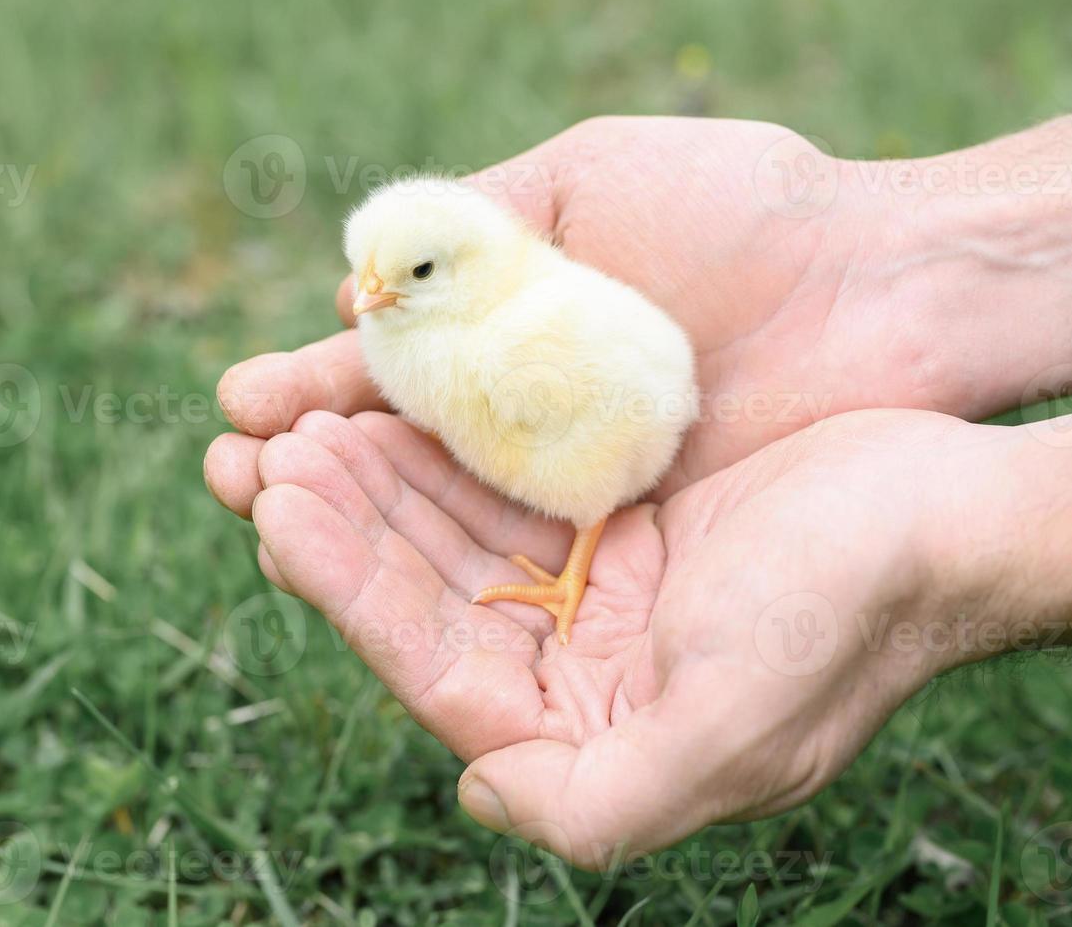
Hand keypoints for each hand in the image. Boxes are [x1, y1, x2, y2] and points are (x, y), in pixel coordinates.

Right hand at [213, 115, 1071, 500]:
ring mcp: (564, 482)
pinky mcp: (616, 537)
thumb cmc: (738, 209)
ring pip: (433, 517)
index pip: (381, 371)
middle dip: (305, 464)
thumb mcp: (581, 180)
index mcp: (502, 325)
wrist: (879, 284)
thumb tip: (353, 284)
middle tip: (230, 474)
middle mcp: (520, 412)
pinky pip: (508, 560)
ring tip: (267, 520)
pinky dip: (435, 568)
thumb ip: (470, 222)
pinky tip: (368, 572)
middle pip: (390, 455)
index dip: (308, 390)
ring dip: (348, 522)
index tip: (241, 404)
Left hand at [227, 405, 1027, 865]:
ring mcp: (590, 586)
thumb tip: (475, 802)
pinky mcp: (611, 516)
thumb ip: (599, 802)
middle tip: (260, 457)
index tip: (275, 518)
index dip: (347, 592)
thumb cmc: (847, 617)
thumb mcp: (730, 734)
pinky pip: (502, 480)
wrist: (949, 513)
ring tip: (297, 426)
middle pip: (425, 592)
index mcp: (590, 730)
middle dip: (341, 527)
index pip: (432, 662)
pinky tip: (381, 407)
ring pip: (451, 531)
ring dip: (376, 480)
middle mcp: (577, 665)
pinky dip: (440, 448)